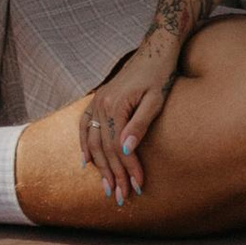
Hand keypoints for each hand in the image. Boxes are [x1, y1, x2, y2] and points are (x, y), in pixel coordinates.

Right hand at [80, 35, 178, 203]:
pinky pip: (85, 125)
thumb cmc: (160, 73)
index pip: (119, 147)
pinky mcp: (99, 99)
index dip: (128, 169)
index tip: (138, 187)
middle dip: (114, 174)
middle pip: (104, 148)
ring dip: (100, 166)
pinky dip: (84, 145)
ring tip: (107, 187)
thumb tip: (126, 149)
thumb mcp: (156, 99)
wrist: (156, 47)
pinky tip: (87, 161)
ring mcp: (97, 100)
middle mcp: (101, 103)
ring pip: (93, 141)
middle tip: (121, 197)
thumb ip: (140, 125)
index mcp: (115, 105)